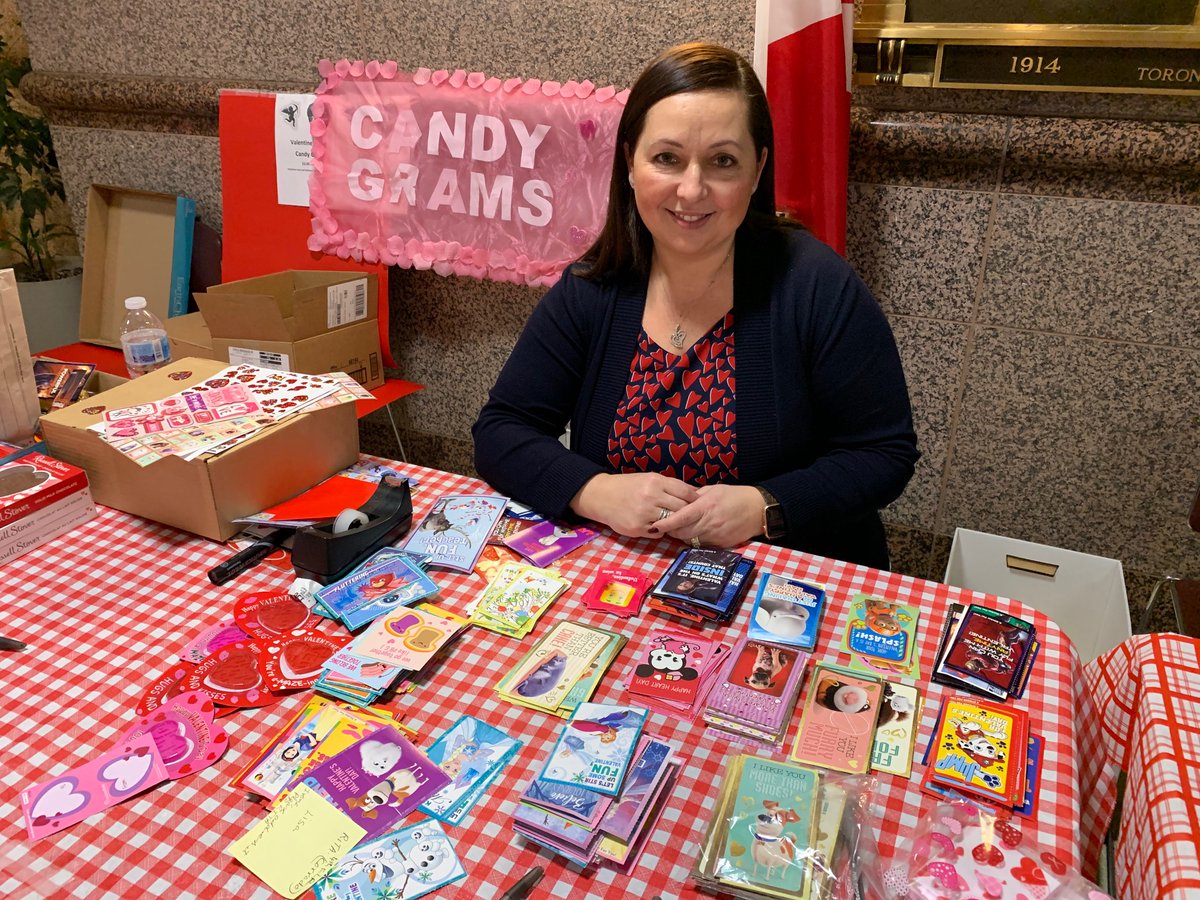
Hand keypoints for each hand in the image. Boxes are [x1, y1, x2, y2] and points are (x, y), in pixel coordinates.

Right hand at [570, 472, 699, 538]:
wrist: (602, 496)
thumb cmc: (628, 486)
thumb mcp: (649, 479)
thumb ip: (670, 486)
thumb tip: (694, 493)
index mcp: (655, 481)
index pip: (685, 492)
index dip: (694, 499)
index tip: (697, 503)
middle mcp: (650, 496)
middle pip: (681, 508)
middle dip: (686, 512)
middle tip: (688, 515)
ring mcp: (644, 513)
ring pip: (671, 522)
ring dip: (673, 522)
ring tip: (672, 521)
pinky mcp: (637, 528)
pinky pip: (659, 533)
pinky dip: (660, 530)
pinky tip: (656, 525)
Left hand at [663, 484, 762, 548]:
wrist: (759, 510)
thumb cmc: (735, 496)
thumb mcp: (714, 490)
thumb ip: (695, 496)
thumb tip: (678, 500)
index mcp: (706, 507)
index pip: (681, 517)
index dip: (666, 523)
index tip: (654, 525)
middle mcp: (709, 523)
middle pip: (681, 533)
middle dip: (671, 530)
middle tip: (665, 525)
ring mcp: (715, 536)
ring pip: (689, 540)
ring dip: (682, 536)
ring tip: (680, 528)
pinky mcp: (721, 545)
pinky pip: (701, 545)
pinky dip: (695, 540)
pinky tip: (697, 533)